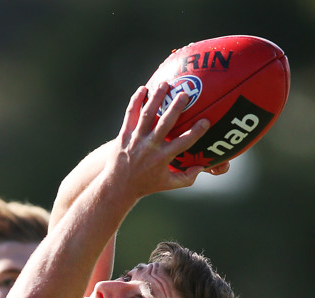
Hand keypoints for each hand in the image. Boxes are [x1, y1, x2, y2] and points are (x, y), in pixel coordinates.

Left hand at [105, 82, 215, 197]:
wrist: (118, 187)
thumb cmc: (146, 185)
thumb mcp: (167, 184)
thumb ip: (187, 177)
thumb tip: (203, 167)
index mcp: (162, 158)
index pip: (183, 143)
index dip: (196, 132)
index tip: (206, 121)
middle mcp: (149, 147)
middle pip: (165, 124)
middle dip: (176, 108)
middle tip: (185, 94)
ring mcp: (136, 140)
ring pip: (147, 115)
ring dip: (156, 98)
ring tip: (165, 84)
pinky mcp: (124, 135)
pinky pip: (130, 115)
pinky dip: (136, 101)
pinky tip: (143, 89)